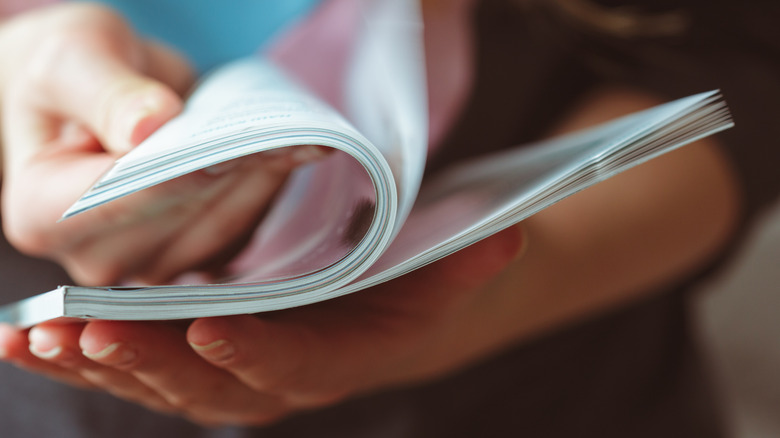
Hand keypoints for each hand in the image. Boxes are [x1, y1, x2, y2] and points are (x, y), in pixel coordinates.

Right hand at [0, 4, 322, 284]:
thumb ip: (104, 93)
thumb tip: (147, 128)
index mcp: (40, 215)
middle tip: (279, 129)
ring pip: (221, 228)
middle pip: (178, 219)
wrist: (96, 100)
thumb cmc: (75, 78)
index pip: (118, 201)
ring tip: (293, 134)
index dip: (177, 173)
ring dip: (260, 180)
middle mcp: (96, 257)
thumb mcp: (72, 59)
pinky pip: (243, 229)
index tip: (229, 144)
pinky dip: (266, 187)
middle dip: (231, 170)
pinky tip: (286, 151)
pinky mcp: (196, 255)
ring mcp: (150, 264)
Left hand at [0, 226, 524, 425]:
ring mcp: (222, 374)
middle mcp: (267, 381)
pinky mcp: (188, 358)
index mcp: (327, 363)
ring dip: (95, 361)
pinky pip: (129, 364)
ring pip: (153, 380)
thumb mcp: (440, 276)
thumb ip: (468, 263)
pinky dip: (78, 354)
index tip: (213, 329)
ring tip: (37, 334)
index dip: (255, 355)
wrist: (375, 320)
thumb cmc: (401, 295)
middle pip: (204, 383)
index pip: (290, 369)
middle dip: (148, 360)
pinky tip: (27, 338)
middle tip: (92, 327)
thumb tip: (509, 240)